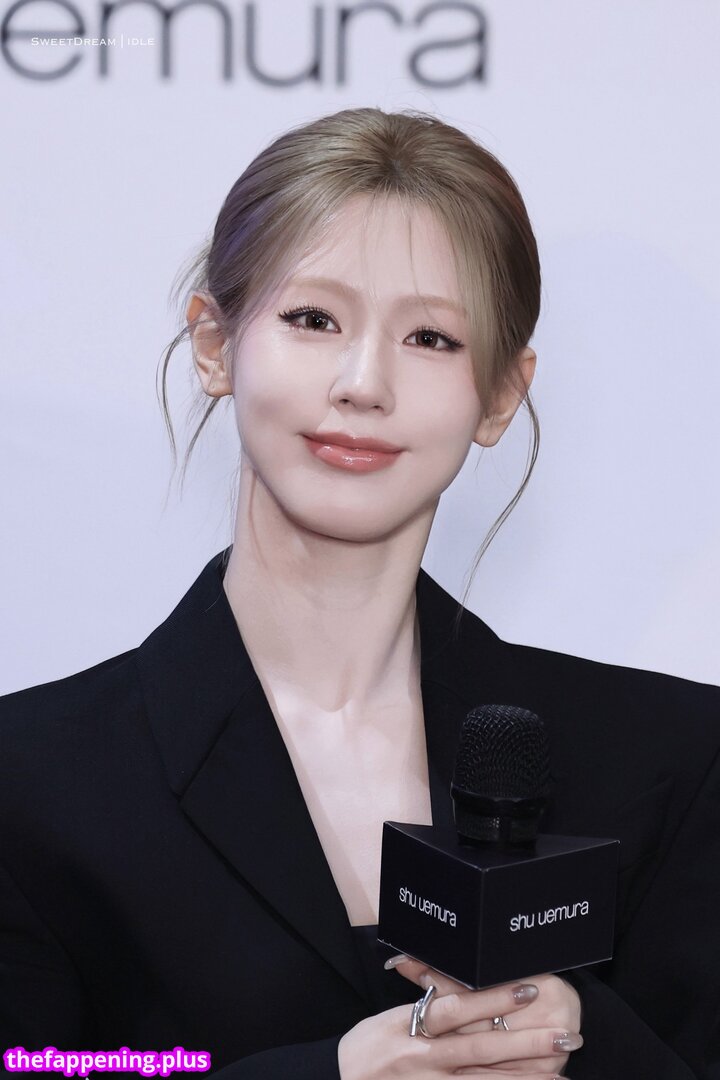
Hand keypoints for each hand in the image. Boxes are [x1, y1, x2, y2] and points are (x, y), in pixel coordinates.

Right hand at [337, 975, 581, 1078]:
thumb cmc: (366, 1048)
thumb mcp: (388, 1018)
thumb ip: (423, 998)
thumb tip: (444, 969)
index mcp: (411, 1027)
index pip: (458, 1009)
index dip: (493, 999)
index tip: (529, 990)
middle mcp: (423, 1060)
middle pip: (481, 1050)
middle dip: (526, 1043)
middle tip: (564, 1035)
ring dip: (524, 1078)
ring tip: (559, 1068)